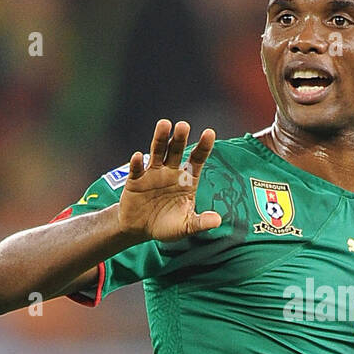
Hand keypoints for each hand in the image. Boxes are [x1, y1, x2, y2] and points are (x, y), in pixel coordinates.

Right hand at [114, 119, 219, 241]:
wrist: (140, 229)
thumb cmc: (167, 225)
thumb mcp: (186, 226)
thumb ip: (201, 223)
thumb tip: (218, 220)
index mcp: (187, 179)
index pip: (197, 159)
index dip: (203, 146)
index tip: (210, 132)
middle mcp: (170, 171)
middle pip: (176, 150)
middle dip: (180, 138)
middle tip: (184, 125)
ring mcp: (152, 173)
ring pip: (157, 152)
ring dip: (160, 139)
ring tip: (164, 124)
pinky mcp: (135, 180)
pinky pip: (137, 170)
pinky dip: (137, 163)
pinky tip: (138, 156)